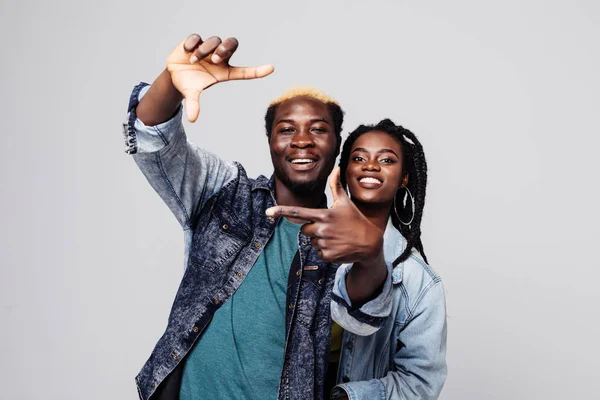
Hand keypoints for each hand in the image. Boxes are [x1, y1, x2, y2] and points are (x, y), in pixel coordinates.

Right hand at [167, 34, 274, 121]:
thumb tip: (191, 119)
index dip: (257, 71)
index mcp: (223, 71)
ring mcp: (208, 47)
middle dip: (225, 49)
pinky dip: (192, 44)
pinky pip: (198, 37)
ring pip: (214, 40)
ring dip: (204, 50)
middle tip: (214, 59)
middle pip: (232, 44)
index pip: (244, 71)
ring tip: (193, 60)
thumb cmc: (189, 84)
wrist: (173, 74)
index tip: (271, 69)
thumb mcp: (191, 93)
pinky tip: (187, 51)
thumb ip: (193, 104)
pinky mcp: (195, 41)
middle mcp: (218, 57)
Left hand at [266, 168, 383, 263]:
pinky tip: (337, 247)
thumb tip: (336, 168)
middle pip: (304, 229)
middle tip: (329, 228)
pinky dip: (326, 251)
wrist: (369, 242)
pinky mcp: (328, 255)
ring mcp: (325, 243)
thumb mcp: (345, 202)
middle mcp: (322, 229)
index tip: (268, 212)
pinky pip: (318, 252)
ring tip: (336, 237)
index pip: (298, 212)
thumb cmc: (355, 219)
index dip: (281, 211)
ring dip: (320, 240)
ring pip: (311, 241)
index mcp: (324, 214)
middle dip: (312, 229)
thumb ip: (335, 186)